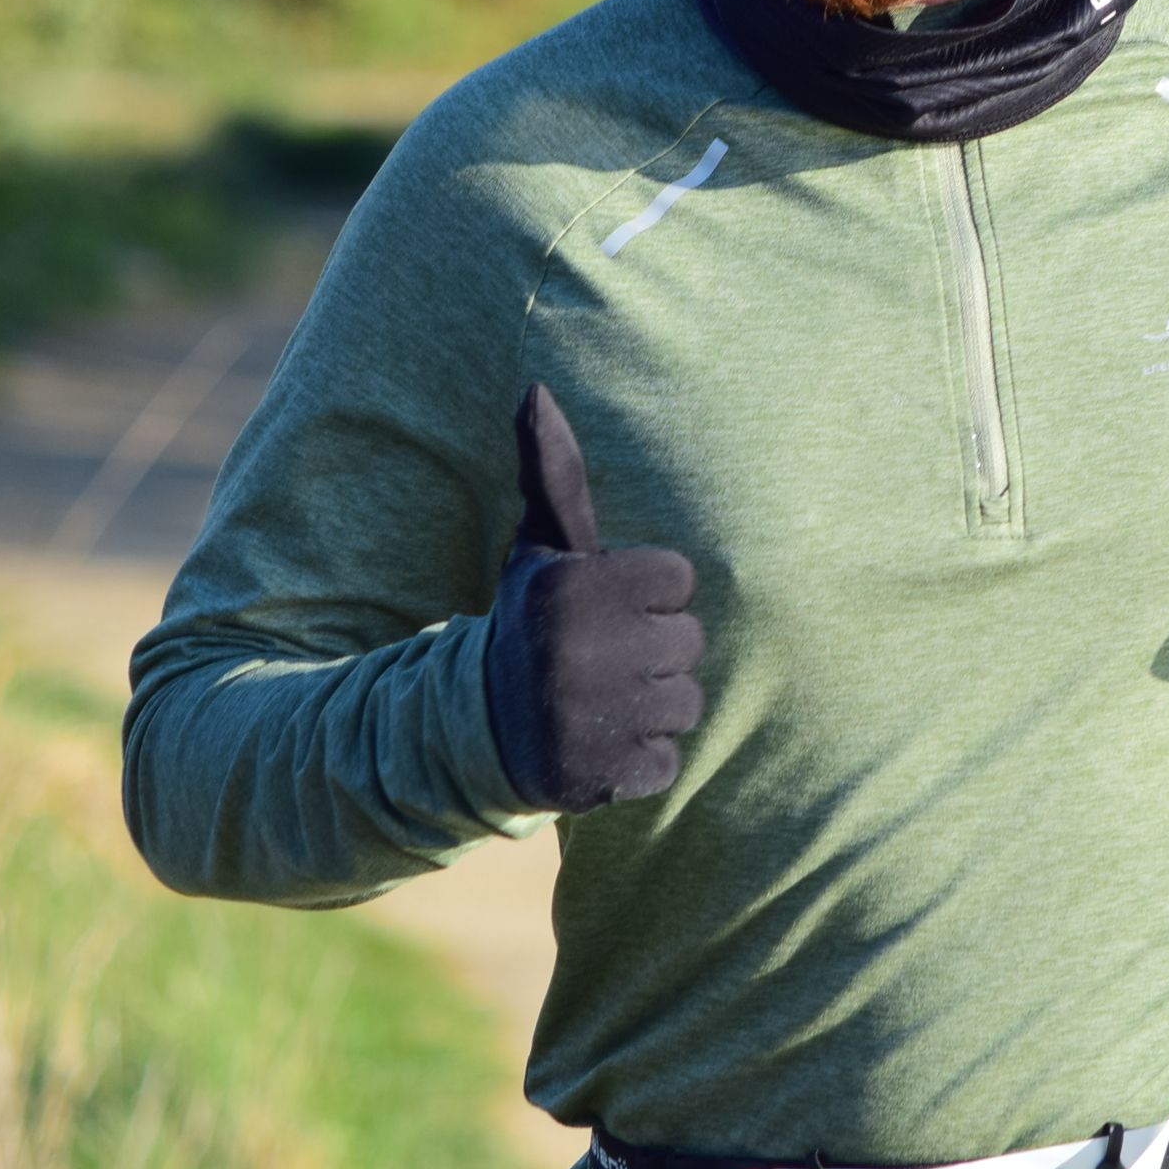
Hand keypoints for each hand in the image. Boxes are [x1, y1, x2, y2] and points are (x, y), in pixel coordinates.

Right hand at [481, 382, 706, 810]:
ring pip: (687, 703)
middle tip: (601, 659)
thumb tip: (535, 390)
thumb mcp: (540, 551)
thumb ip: (552, 473)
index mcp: (573, 589)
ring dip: (653, 705)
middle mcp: (579, 653)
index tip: (606, 607)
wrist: (478, 730)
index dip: (649, 593)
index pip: (680, 580)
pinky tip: (599, 742)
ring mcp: (590, 720)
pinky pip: (669, 760)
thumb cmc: (533, 623)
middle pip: (690, 643)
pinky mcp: (603, 777)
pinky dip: (641, 758)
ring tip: (601, 699)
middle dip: (654, 650)